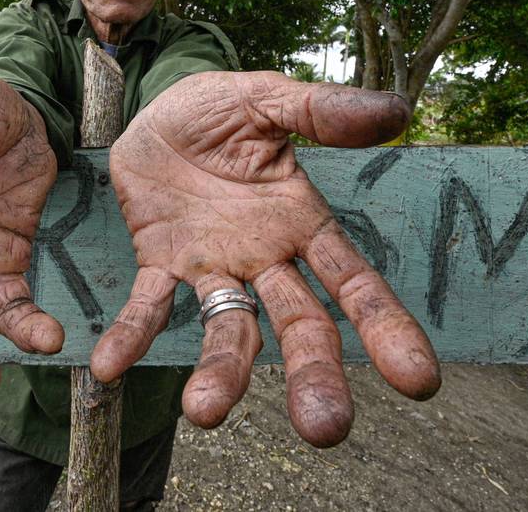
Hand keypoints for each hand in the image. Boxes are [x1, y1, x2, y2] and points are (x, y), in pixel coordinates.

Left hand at [90, 71, 440, 446]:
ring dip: (222, 371)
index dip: (385, 328)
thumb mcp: (268, 99)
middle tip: (325, 428)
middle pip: (300, 325)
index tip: (418, 381)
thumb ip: (321, 111)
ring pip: (228, 328)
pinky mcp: (160, 263)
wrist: (155, 106)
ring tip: (205, 411)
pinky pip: (147, 306)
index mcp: (302, 223)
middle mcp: (264, 258)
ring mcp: (213, 266)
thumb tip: (396, 112)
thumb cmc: (220, 108)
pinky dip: (131, 336)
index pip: (354, 284)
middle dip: (314, 373)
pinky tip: (110, 366)